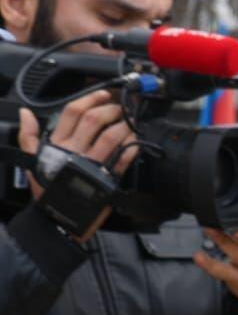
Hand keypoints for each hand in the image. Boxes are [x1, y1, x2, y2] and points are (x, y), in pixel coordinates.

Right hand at [17, 90, 139, 240]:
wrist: (58, 220)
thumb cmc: (47, 189)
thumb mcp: (33, 161)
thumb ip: (28, 136)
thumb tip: (25, 113)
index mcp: (56, 145)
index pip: (72, 112)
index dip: (90, 99)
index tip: (103, 94)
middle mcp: (73, 152)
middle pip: (94, 120)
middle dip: (111, 109)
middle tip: (121, 108)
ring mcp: (91, 165)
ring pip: (111, 137)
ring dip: (125, 125)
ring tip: (131, 121)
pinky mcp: (106, 180)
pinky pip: (123, 159)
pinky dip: (132, 147)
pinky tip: (136, 140)